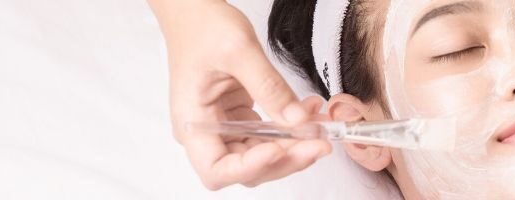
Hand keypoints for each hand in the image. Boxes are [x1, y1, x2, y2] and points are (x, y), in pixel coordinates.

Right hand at [149, 1, 331, 189]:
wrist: (197, 13)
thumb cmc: (202, 28)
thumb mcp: (240, 52)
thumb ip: (270, 87)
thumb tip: (297, 120)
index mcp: (193, 122)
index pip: (217, 169)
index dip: (250, 168)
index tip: (278, 150)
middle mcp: (207, 132)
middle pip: (247, 169)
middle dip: (285, 159)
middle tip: (318, 143)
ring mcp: (225, 127)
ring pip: (263, 156)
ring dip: (295, 146)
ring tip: (320, 127)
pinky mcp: (241, 119)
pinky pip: (270, 135)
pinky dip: (293, 130)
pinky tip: (309, 113)